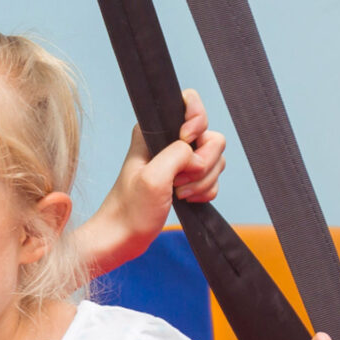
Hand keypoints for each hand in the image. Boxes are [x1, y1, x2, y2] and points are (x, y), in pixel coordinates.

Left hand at [76, 89, 227, 275]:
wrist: (124, 237)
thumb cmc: (130, 209)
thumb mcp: (153, 178)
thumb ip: (178, 154)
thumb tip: (196, 155)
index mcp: (154, 130)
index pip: (189, 102)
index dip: (197, 121)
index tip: (186, 141)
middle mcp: (168, 141)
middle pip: (212, 137)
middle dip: (203, 164)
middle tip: (179, 181)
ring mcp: (179, 161)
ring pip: (215, 160)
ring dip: (203, 181)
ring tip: (178, 193)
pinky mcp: (187, 179)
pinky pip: (213, 179)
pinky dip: (204, 192)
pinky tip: (185, 200)